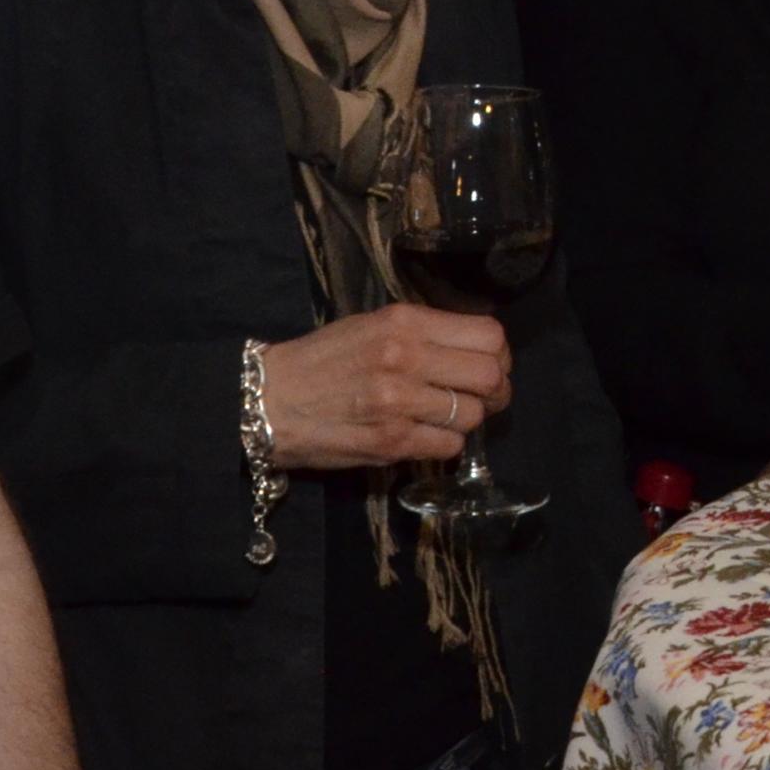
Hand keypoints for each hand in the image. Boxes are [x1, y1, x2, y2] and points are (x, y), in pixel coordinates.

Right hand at [259, 306, 509, 470]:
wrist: (270, 399)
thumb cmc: (324, 359)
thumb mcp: (373, 324)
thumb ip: (424, 332)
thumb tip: (475, 348)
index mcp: (405, 322)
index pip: (488, 335)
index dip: (499, 354)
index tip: (491, 364)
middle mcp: (406, 358)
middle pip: (489, 377)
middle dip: (496, 390)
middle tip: (485, 397)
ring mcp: (399, 403)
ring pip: (473, 415)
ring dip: (467, 419)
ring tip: (446, 416)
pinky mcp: (391, 443)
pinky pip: (448, 447)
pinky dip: (445, 444)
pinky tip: (426, 435)